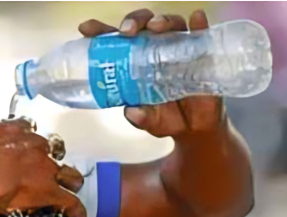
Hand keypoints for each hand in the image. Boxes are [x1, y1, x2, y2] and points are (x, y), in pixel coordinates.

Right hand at [0, 117, 85, 216]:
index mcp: (16, 130)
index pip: (29, 126)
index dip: (28, 135)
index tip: (24, 140)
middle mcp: (36, 146)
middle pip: (53, 147)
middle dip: (52, 155)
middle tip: (45, 164)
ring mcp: (45, 169)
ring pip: (68, 172)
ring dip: (70, 178)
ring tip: (71, 184)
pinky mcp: (49, 192)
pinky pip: (69, 201)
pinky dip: (74, 207)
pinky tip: (78, 213)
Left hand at [79, 9, 226, 138]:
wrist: (194, 128)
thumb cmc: (165, 118)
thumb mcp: (149, 121)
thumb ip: (140, 118)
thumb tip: (134, 112)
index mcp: (133, 61)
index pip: (114, 41)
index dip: (99, 31)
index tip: (86, 28)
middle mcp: (154, 49)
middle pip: (141, 25)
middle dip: (133, 22)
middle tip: (127, 31)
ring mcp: (177, 49)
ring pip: (169, 24)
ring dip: (161, 21)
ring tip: (156, 27)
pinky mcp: (200, 53)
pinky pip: (200, 34)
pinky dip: (198, 25)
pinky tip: (197, 19)